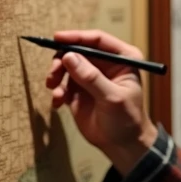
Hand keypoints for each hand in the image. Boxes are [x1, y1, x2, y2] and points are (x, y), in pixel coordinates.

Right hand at [45, 29, 157, 175]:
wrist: (122, 145)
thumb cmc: (127, 119)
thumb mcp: (112, 97)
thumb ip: (91, 77)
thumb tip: (68, 56)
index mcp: (122, 58)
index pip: (97, 40)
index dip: (77, 37)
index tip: (57, 38)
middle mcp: (105, 64)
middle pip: (78, 50)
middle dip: (62, 59)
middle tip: (53, 74)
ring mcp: (90, 76)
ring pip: (66, 65)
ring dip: (56, 75)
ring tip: (55, 91)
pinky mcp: (78, 90)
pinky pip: (62, 83)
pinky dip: (57, 91)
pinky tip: (58, 103)